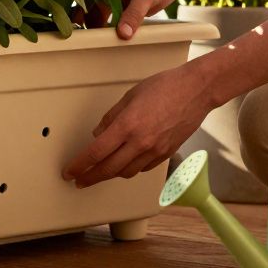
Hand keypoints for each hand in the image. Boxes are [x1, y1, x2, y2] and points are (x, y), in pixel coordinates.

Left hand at [61, 62, 215, 187]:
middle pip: (108, 169)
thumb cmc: (164, 87)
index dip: (79, 165)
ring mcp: (155, 151)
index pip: (96, 152)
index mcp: (127, 125)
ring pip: (126, 172)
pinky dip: (130, 168)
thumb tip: (98, 135)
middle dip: (90, 177)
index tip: (70, 171)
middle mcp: (140, 142)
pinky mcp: (166, 154)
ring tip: (100, 172)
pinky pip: (143, 168)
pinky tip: (125, 163)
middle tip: (79, 181)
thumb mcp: (130, 96)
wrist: (196, 91)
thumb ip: (111, 118)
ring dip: (110, 174)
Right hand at [86, 0, 187, 40]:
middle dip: (89, 26)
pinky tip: (110, 34)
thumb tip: (122, 34)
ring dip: (97, 26)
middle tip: (92, 44)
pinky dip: (107, 24)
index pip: (87, 5)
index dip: (82, 21)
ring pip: (96, 13)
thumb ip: (134, 15)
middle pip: (88, 10)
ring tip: (100, 42)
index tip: (83, 38)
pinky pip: (107, 13)